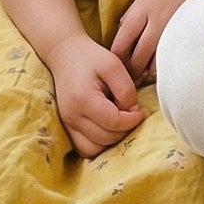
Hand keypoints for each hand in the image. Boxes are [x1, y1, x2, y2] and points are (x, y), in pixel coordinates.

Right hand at [49, 33, 144, 157]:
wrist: (64, 55)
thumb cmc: (91, 58)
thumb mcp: (113, 65)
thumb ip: (126, 90)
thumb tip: (132, 112)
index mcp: (84, 99)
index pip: (113, 122)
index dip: (132, 120)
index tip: (140, 110)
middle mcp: (72, 116)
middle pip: (106, 138)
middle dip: (124, 129)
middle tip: (131, 114)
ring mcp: (67, 124)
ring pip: (94, 149)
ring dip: (112, 140)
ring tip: (119, 122)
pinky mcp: (66, 128)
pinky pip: (84, 149)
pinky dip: (99, 144)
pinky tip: (108, 128)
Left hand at [110, 0, 192, 81]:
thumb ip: (138, 8)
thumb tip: (125, 24)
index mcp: (143, 8)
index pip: (122, 39)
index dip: (117, 54)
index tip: (113, 63)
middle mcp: (155, 21)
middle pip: (136, 55)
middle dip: (130, 69)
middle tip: (127, 80)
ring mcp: (174, 29)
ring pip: (155, 60)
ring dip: (148, 70)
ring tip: (145, 78)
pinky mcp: (189, 33)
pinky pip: (175, 55)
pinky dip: (168, 64)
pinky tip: (167, 70)